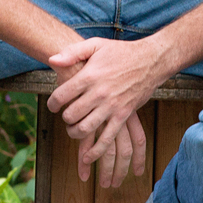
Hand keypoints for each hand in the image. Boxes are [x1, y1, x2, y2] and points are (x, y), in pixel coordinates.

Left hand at [47, 37, 166, 186]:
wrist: (150, 61)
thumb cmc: (120, 52)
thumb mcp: (95, 45)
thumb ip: (72, 52)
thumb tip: (51, 60)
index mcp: (89, 76)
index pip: (61, 95)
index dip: (53, 104)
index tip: (53, 106)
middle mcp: (99, 93)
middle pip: (71, 114)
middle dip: (64, 118)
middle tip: (65, 116)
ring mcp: (112, 106)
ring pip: (86, 128)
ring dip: (74, 133)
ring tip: (73, 129)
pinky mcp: (123, 115)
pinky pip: (107, 137)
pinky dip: (95, 150)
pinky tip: (87, 157)